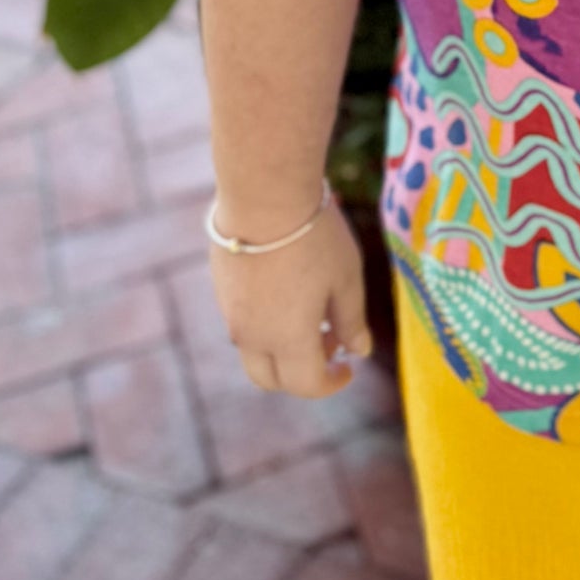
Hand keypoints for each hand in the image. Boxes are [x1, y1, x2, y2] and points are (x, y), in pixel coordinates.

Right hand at [208, 199, 372, 397]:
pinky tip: (286, 290)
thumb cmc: (314, 237)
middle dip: (302, 374)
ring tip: (310, 313)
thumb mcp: (346, 278)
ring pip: (253, 354)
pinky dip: (264, 326)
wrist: (264, 194)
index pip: (307, 385)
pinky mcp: (221, 290)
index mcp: (288, 341)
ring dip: (281, 350)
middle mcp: (253, 337)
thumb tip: (358, 351)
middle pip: (273, 379)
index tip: (348, 367)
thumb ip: (351, 320)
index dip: (331, 383)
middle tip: (329, 342)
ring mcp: (231, 315)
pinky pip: (242, 325)